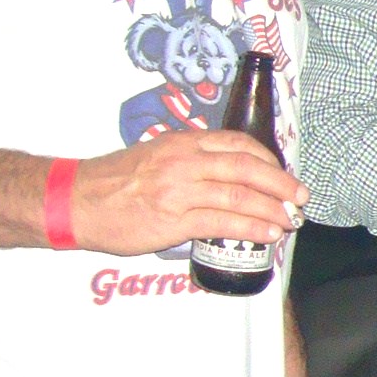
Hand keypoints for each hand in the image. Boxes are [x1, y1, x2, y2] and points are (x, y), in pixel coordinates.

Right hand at [74, 131, 305, 256]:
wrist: (75, 201)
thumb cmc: (116, 181)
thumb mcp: (157, 154)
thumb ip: (192, 159)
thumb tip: (232, 174)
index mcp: (183, 142)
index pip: (239, 144)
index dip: (270, 160)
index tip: (284, 174)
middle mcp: (185, 161)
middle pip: (248, 168)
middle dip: (282, 184)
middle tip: (301, 197)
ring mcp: (179, 190)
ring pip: (240, 196)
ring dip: (273, 209)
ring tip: (290, 220)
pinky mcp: (172, 220)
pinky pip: (223, 222)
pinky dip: (251, 228)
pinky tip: (267, 233)